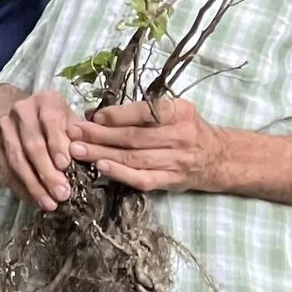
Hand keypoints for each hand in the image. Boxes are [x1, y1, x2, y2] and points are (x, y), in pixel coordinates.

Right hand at [0, 89, 80, 208]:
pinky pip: (6, 171)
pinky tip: (34, 201)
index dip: (57, 144)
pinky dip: (21, 188)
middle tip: (62, 193)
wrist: (17, 117)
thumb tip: (89, 155)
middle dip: (47, 172)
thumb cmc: (55, 122)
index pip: (50, 122)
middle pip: (32, 145)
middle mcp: (21, 111)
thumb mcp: (70, 121)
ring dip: (34, 185)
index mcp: (45, 101)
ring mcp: (3, 128)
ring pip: (17, 160)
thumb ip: (80, 136)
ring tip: (49, 203)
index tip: (65, 165)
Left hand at [70, 98, 229, 193]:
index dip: (116, 115)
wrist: (218, 157)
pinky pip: (143, 179)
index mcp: (179, 112)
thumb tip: (94, 113)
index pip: (144, 112)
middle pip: (134, 137)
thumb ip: (138, 111)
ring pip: (134, 158)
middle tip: (74, 133)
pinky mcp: (171, 180)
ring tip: (77, 150)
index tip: (92, 116)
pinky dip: (120, 174)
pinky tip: (101, 168)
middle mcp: (180, 135)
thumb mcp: (172, 111)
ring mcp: (177, 160)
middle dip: (99, 135)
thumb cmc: (186, 128)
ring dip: (102, 154)